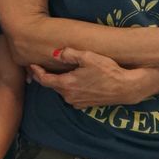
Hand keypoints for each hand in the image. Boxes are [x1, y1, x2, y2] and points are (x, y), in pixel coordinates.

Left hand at [30, 48, 150, 107]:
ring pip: (63, 91)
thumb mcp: (88, 57)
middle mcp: (69, 96)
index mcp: (66, 84)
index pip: (44, 80)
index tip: (32, 65)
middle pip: (52, 86)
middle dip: (46, 76)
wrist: (126, 87)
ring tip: (59, 72)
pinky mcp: (86, 105)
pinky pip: (72, 95)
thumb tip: (56, 53)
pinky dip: (70, 88)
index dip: (36, 72)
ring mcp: (77, 102)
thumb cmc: (108, 70)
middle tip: (41, 66)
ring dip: (59, 82)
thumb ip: (69, 54)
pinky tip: (75, 80)